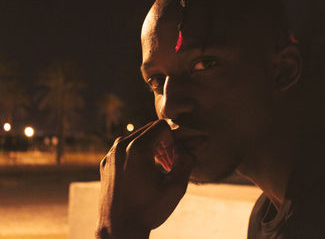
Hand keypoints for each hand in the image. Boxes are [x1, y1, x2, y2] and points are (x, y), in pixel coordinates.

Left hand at [95, 120, 195, 238]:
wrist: (118, 230)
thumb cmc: (147, 211)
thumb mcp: (175, 187)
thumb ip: (186, 161)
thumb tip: (189, 148)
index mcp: (136, 148)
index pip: (161, 126)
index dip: (174, 139)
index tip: (175, 157)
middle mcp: (120, 146)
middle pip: (149, 130)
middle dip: (163, 143)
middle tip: (170, 164)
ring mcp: (110, 155)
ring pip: (137, 138)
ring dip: (151, 148)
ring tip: (159, 169)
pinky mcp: (106, 164)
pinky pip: (125, 149)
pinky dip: (138, 155)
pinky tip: (144, 174)